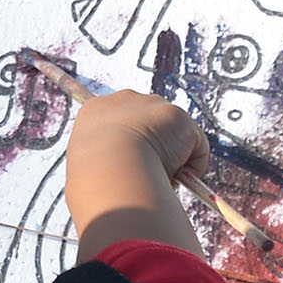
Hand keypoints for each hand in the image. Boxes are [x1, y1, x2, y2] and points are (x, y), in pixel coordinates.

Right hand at [64, 89, 209, 263]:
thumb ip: (101, 164)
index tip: (132, 168)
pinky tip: (173, 180)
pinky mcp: (179, 118)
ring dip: (173, 159)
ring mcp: (154, 106)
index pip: (119, 124)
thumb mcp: (86, 168)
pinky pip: (196, 147)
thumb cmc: (90, 180)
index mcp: (95, 111)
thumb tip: (115, 182)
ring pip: (174, 136)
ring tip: (158, 182)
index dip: (129, 147)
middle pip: (150, 124)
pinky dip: (191, 168)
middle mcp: (124, 100)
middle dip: (155, 148)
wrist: (107, 170)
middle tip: (150, 177)